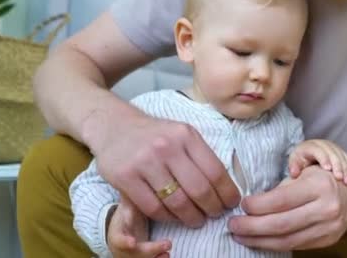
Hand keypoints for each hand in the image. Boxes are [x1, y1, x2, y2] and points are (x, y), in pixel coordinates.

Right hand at [93, 114, 240, 225]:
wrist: (115, 126)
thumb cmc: (156, 135)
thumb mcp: (182, 134)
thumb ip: (201, 155)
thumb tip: (225, 187)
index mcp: (186, 135)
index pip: (215, 171)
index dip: (227, 192)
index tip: (231, 203)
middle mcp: (166, 147)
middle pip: (199, 189)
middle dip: (212, 208)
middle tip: (215, 215)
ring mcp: (145, 162)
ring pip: (177, 202)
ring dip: (191, 217)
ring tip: (197, 220)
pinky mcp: (125, 178)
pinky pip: (153, 208)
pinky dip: (168, 218)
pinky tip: (174, 217)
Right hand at [107, 197, 169, 257]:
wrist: (121, 229)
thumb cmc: (128, 212)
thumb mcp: (128, 203)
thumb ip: (133, 194)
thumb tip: (142, 176)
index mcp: (118, 231)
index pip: (119, 238)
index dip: (125, 241)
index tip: (132, 243)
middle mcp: (123, 246)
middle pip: (133, 252)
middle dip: (150, 250)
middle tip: (168, 244)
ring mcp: (131, 254)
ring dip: (155, 257)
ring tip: (168, 253)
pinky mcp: (140, 257)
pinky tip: (167, 255)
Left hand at [228, 165, 346, 250]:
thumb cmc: (322, 177)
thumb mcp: (304, 172)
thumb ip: (281, 189)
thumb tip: (251, 205)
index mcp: (320, 186)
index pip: (281, 200)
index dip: (257, 205)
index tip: (242, 205)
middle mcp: (327, 209)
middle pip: (281, 224)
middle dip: (252, 227)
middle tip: (233, 225)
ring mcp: (329, 228)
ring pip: (287, 240)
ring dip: (259, 240)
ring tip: (241, 236)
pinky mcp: (328, 241)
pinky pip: (296, 246)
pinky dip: (274, 244)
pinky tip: (260, 240)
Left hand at [288, 139, 346, 184]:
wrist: (307, 158)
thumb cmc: (299, 163)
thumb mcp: (294, 164)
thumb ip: (294, 167)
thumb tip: (294, 173)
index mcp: (309, 146)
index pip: (318, 150)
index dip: (323, 158)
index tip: (328, 169)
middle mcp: (322, 144)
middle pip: (332, 152)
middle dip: (337, 165)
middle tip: (339, 177)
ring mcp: (332, 148)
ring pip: (341, 156)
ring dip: (345, 169)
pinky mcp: (339, 153)